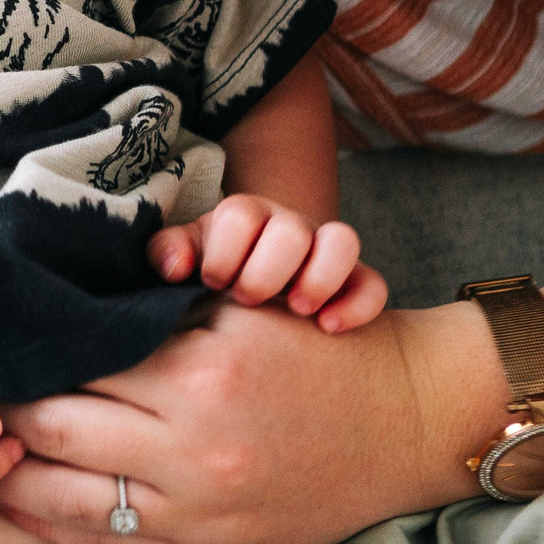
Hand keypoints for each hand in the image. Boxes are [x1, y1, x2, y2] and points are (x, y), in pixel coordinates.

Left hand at [0, 302, 495, 543]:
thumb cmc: (317, 354)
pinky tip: (22, 502)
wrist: (398, 426)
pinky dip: (54, 524)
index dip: (26, 355)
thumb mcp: (239, 316)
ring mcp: (196, 514)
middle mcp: (192, 453)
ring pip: (67, 499)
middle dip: (4, 413)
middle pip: (57, 431)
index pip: (78, 365)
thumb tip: (67, 314)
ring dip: (11, 474)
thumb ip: (155, 318)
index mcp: (198, 378)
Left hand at [149, 194, 386, 333]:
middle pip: (291, 229)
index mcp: (245, 217)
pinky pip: (374, 284)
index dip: (225, 250)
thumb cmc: (217, 269)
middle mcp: (289, 227)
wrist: (256, 284)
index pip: (240, 215)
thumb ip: (170, 251)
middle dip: (267, 270)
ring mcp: (325, 252)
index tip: (211, 283)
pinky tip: (329, 329)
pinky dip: (357, 306)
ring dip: (319, 278)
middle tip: (246, 300)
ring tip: (297, 310)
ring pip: (343, 242)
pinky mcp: (355, 282)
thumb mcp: (191, 255)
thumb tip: (173, 267)